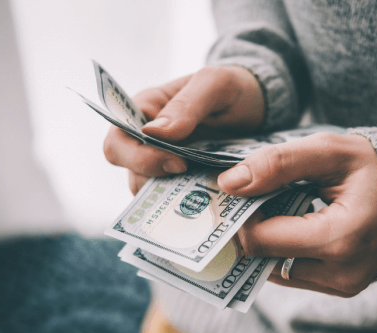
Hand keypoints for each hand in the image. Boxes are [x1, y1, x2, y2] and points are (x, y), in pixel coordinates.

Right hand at [102, 66, 264, 193]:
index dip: (138, 158)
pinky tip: (212, 203)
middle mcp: (147, 140)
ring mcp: (165, 163)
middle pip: (130, 173)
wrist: (259, 107)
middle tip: (192, 177)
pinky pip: (175, 200)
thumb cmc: (231, 87)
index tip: (177, 163)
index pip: (118, 142)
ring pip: (152, 193)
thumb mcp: (215, 84)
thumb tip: (153, 132)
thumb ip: (186, 104)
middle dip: (157, 181)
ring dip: (174, 196)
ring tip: (206, 194)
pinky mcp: (184, 182)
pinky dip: (189, 204)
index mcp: (145, 111)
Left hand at [219, 133, 376, 297]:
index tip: (237, 192)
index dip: (241, 216)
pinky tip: (290, 224)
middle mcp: (343, 273)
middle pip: (265, 259)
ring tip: (273, 209)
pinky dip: (284, 251)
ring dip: (266, 242)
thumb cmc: (372, 167)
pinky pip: (294, 274)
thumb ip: (277, 163)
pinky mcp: (343, 289)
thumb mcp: (328, 151)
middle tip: (247, 200)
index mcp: (341, 238)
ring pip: (275, 270)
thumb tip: (228, 185)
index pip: (262, 239)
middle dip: (250, 229)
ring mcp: (344, 286)